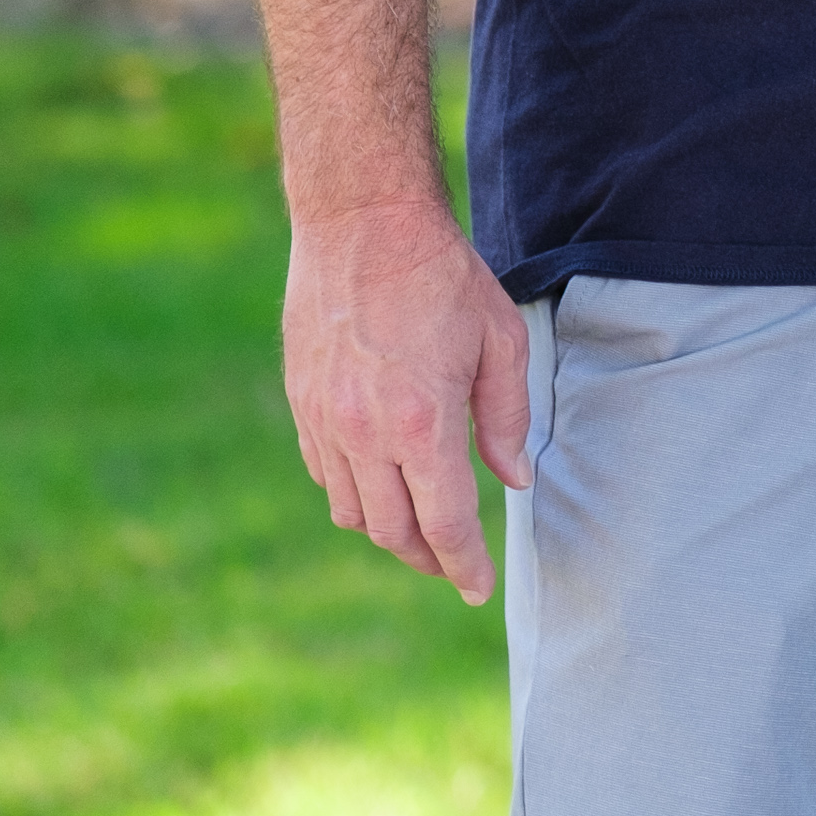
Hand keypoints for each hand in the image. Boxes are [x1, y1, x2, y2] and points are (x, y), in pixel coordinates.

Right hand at [283, 196, 531, 600]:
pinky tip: (381, 483)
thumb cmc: (444, 278)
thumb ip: (507, 419)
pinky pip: (326, 474)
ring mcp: (325, 421)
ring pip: (353, 511)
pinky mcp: (302, 403)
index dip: (463, 564)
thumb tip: (513, 481)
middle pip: (394, 531)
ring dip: (389, 531)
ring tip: (420, 528)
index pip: (444, 523)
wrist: (361, 225)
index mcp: (422, 423)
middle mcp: (365, 434)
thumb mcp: (500, 341)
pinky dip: (354, 493)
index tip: (477, 590)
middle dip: (428, 558)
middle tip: (453, 564)